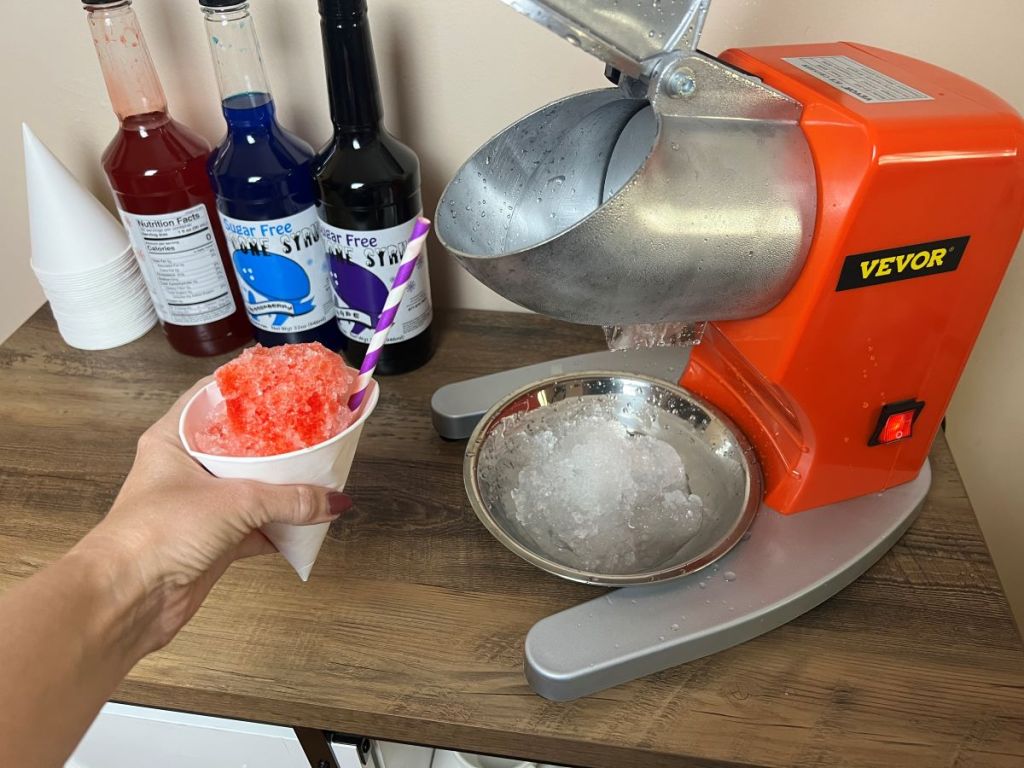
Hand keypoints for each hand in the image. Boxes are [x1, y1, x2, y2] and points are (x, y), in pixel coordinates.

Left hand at [70, 377, 351, 655]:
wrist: (128, 598)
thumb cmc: (158, 533)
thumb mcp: (234, 502)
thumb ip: (289, 499)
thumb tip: (334, 500)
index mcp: (174, 439)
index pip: (212, 397)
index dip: (248, 388)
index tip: (286, 382)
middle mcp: (186, 468)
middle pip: (240, 444)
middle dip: (277, 440)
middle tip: (314, 426)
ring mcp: (200, 506)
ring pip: (251, 487)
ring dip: (283, 486)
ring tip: (320, 470)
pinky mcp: (213, 541)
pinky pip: (256, 526)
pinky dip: (281, 526)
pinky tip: (309, 520)